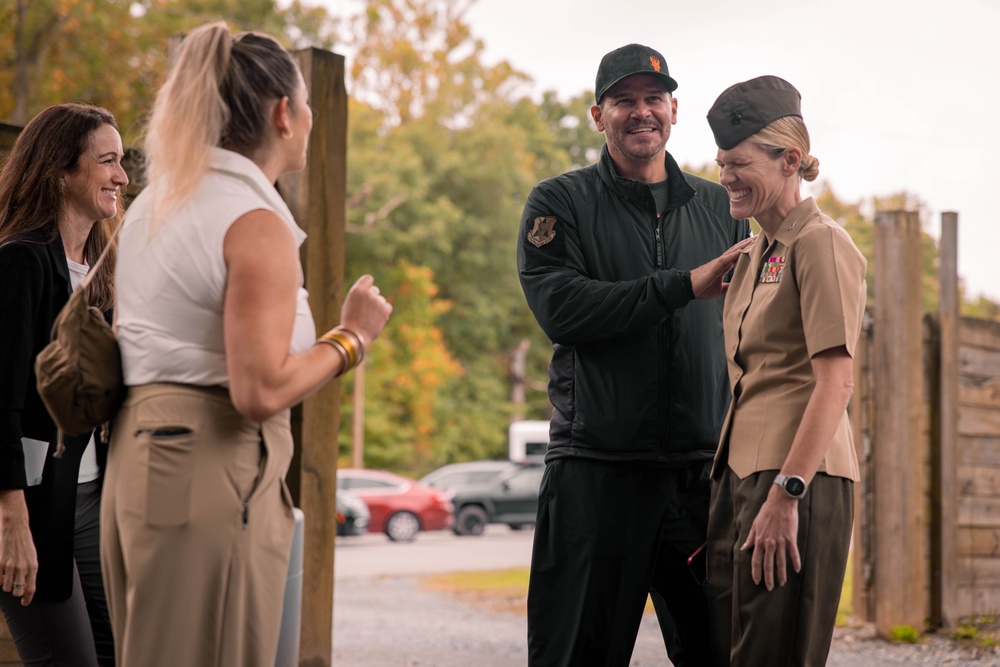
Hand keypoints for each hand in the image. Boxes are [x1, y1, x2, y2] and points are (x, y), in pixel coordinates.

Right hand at [0, 490, 37, 604]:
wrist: (16, 528)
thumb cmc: (24, 543)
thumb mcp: (32, 557)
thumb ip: (29, 571)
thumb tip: (22, 586)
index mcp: (33, 567)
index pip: (31, 589)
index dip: (27, 598)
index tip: (24, 603)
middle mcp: (22, 568)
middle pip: (17, 591)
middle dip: (16, 591)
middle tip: (15, 585)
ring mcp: (9, 566)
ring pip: (6, 587)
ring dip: (7, 585)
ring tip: (8, 576)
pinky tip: (1, 573)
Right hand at [340, 274, 392, 346]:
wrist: (355, 335)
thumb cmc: (350, 321)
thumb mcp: (349, 304)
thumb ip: (360, 295)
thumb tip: (370, 291)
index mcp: (357, 290)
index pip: (368, 278)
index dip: (368, 285)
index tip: (368, 290)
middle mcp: (368, 293)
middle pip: (375, 290)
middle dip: (372, 298)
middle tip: (366, 310)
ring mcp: (377, 301)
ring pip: (381, 300)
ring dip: (378, 307)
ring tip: (369, 318)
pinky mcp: (385, 309)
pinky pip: (388, 307)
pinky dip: (384, 312)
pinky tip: (376, 319)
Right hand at [690, 236, 755, 299]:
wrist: (688, 287)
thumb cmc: (701, 287)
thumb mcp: (719, 289)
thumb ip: (728, 287)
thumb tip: (738, 289)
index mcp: (723, 266)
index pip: (738, 256)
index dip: (747, 250)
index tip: (757, 246)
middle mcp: (722, 262)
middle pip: (737, 250)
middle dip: (748, 244)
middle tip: (759, 237)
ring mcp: (718, 263)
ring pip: (733, 251)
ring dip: (743, 245)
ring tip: (753, 239)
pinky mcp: (714, 266)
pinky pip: (726, 258)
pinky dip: (734, 254)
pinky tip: (741, 250)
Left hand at [740, 484, 800, 590]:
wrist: (780, 502)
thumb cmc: (766, 512)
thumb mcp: (755, 524)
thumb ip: (750, 538)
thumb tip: (743, 548)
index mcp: (759, 540)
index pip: (756, 560)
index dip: (756, 572)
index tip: (757, 581)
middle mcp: (769, 543)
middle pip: (768, 564)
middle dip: (768, 578)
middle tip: (770, 588)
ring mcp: (780, 541)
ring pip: (780, 562)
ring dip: (781, 574)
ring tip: (782, 583)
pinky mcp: (791, 538)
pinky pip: (793, 553)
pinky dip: (795, 562)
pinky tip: (797, 570)